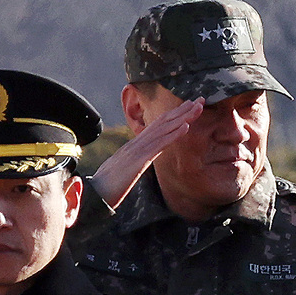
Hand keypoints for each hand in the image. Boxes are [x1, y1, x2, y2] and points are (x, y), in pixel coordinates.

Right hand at [89, 98, 203, 207]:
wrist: (94, 194)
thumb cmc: (108, 186)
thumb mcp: (125, 171)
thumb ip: (135, 163)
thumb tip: (142, 161)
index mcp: (135, 145)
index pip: (158, 125)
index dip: (175, 115)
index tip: (190, 106)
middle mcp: (137, 143)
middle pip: (163, 121)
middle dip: (183, 110)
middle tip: (201, 99)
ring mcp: (137, 149)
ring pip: (163, 129)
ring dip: (183, 117)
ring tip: (199, 108)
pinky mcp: (138, 160)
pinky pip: (158, 145)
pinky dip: (173, 135)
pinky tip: (186, 128)